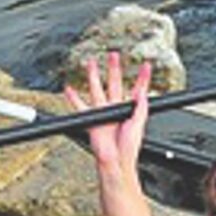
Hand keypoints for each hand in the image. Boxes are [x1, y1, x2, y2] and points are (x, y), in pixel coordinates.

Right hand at [69, 50, 151, 175]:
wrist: (115, 160)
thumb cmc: (128, 148)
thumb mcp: (139, 125)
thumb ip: (141, 107)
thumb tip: (141, 92)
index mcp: (130, 109)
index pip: (138, 89)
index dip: (142, 78)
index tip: (146, 66)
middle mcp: (116, 108)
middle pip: (115, 83)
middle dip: (114, 69)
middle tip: (113, 55)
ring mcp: (103, 112)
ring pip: (97, 89)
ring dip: (93, 76)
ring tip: (90, 63)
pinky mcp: (92, 119)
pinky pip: (81, 106)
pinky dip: (74, 98)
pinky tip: (70, 89)